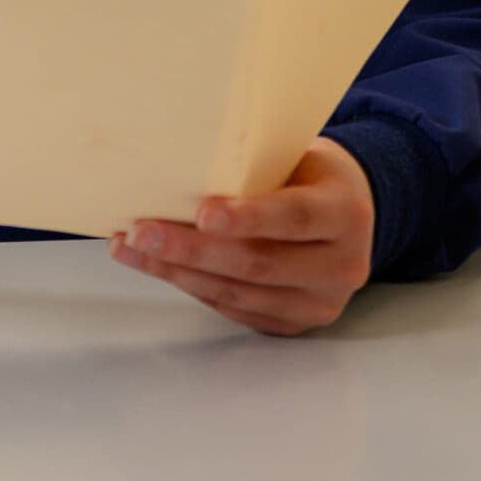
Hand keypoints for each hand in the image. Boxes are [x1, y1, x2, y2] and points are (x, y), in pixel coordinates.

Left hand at [109, 137, 374, 335]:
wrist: (349, 212)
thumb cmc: (310, 173)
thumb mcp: (298, 157)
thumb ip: (258, 170)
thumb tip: (182, 169)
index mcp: (346, 213)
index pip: (296, 218)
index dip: (249, 218)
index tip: (202, 214)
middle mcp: (341, 266)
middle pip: (259, 263)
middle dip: (192, 249)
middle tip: (141, 230)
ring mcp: (319, 303)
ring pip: (239, 293)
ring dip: (178, 272)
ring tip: (132, 248)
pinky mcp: (294, 323)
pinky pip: (234, 310)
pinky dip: (192, 287)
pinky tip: (158, 266)